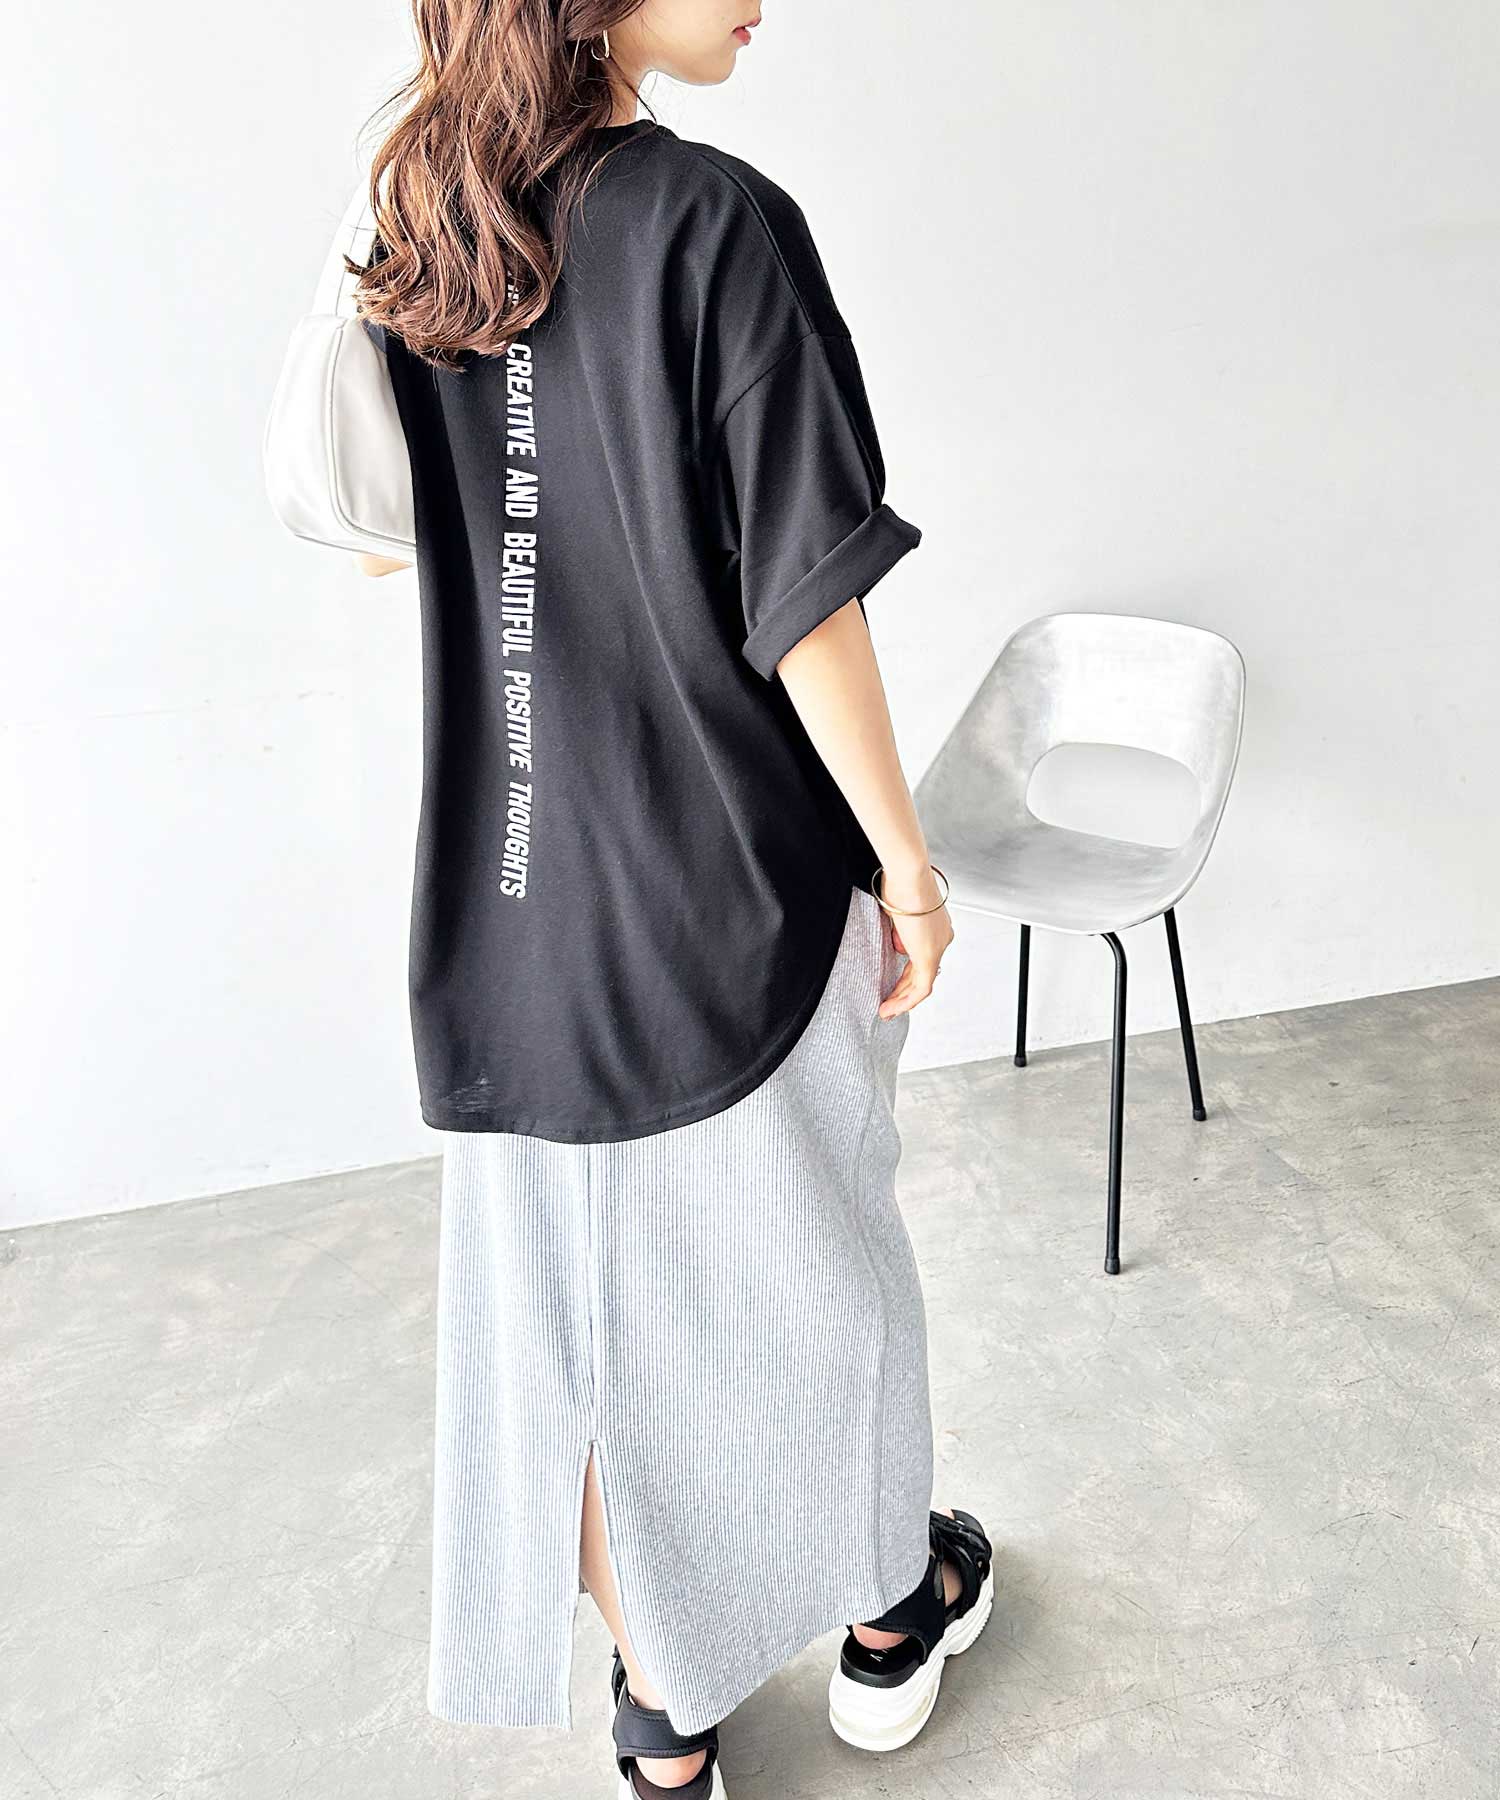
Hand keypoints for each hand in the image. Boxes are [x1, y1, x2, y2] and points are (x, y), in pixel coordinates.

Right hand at [875, 864, 953, 1019]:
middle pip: (922, 972)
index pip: (922, 956)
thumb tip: (894, 939)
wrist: (908, 873)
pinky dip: (906, 1000)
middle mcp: (942, 937)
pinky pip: (921, 988)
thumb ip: (898, 926)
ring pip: (922, 983)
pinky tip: (891, 1007)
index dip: (906, 973)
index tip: (892, 982)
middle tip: (888, 1003)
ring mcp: (938, 947)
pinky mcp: (929, 956)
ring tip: (886, 1009)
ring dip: (902, 999)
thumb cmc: (900, 880)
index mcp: (937, 925)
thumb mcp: (897, 907)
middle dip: (903, 990)